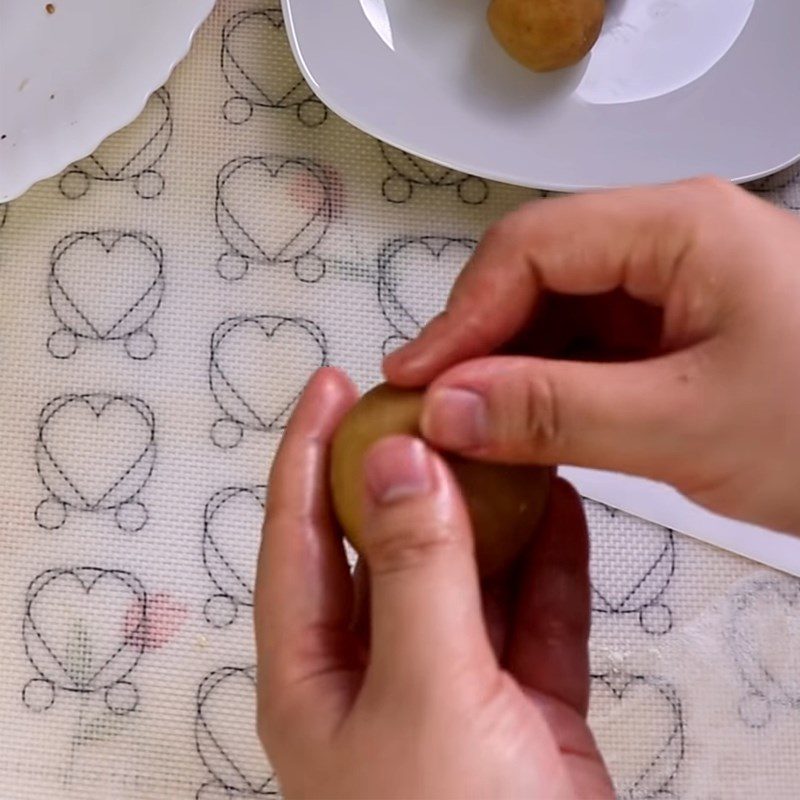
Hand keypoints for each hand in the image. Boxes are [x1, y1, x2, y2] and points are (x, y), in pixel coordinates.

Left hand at [255, 368, 612, 799]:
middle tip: (436, 400)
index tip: (331, 384)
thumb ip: (413, 571)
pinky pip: (535, 616)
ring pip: (467, 573)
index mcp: (314, 672)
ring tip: (506, 436)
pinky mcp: (524, 708)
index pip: (296, 537)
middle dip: (408, 470)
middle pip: (384, 543)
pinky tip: (565, 504)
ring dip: (489, 509)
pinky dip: (551, 563)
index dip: (306, 453)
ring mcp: (454, 686)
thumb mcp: (424, 694)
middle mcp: (376, 670)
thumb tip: (398, 458)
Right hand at [385, 177, 799, 534]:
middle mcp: (664, 240)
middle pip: (535, 273)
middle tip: (434, 407)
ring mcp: (668, 286)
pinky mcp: (671, 330)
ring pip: (554, 313)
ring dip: (508, 369)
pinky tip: (524, 426)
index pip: (531, 248)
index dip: (462, 316)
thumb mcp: (686, 424)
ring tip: (470, 425)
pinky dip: (545, 386)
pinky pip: (584, 346)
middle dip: (479, 342)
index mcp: (675, 227)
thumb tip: (445, 408)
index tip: (417, 383)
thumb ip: (556, 413)